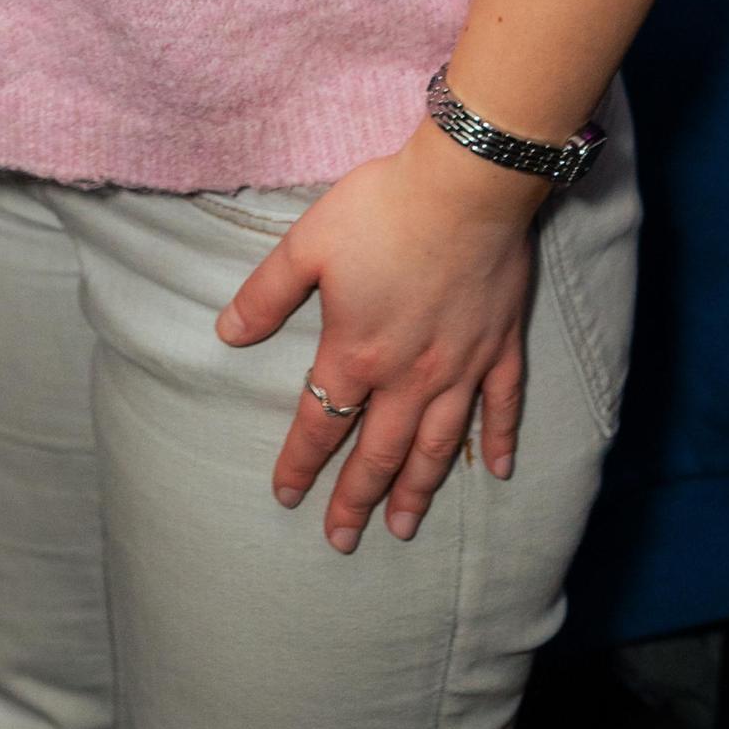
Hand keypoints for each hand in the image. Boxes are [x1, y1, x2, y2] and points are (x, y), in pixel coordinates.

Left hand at [213, 126, 543, 550]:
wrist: (465, 187)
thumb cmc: (381, 210)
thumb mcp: (305, 244)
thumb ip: (266, 295)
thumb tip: (226, 334)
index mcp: (358, 353)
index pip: (321, 423)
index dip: (300, 463)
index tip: (287, 497)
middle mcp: (410, 376)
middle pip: (379, 452)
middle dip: (357, 499)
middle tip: (342, 541)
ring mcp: (461, 366)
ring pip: (437, 445)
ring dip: (418, 490)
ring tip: (404, 528)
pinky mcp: (500, 347)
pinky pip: (502, 407)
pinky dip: (500, 441)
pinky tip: (498, 472)